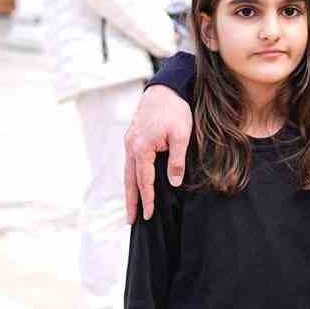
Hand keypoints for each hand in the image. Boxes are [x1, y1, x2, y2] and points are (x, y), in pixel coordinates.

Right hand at [123, 86, 192, 220]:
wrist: (165, 88)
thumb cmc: (175, 110)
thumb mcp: (181, 135)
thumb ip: (177, 160)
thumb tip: (173, 183)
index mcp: (141, 148)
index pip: (144, 180)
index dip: (147, 199)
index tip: (148, 215)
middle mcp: (131, 146)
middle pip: (130, 180)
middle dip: (131, 201)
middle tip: (131, 221)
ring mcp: (129, 141)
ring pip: (128, 171)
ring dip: (129, 189)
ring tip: (131, 207)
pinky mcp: (132, 137)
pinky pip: (130, 162)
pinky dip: (131, 175)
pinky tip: (135, 182)